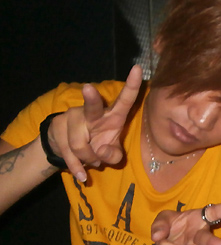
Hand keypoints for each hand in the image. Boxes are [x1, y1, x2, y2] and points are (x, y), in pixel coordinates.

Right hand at [49, 65, 142, 181]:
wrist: (67, 148)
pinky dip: (77, 168)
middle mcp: (92, 113)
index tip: (138, 69)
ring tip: (92, 161)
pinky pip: (69, 155)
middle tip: (89, 88)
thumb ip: (114, 155)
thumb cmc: (98, 145)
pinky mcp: (57, 129)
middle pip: (92, 107)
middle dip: (91, 98)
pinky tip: (82, 176)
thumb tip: (102, 152)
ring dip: (89, 160)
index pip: (124, 100)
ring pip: (80, 145)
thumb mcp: (111, 152)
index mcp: (112, 116)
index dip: (132, 86)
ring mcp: (72, 119)